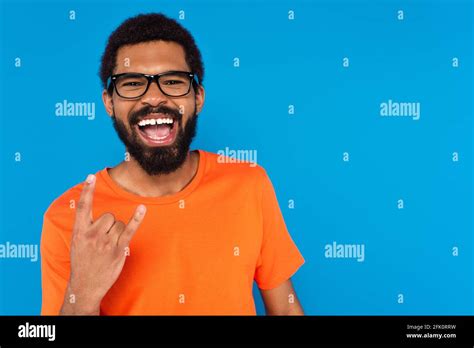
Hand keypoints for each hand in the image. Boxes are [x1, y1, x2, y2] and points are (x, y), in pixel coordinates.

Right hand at [61, 174, 145, 313]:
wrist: (85, 285)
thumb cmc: (83, 261)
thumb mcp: (77, 242)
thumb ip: (85, 226)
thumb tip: (99, 213)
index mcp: (79, 232)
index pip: (83, 207)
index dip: (87, 191)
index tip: (90, 176)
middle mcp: (92, 235)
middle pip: (109, 215)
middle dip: (110, 224)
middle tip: (104, 239)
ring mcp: (106, 243)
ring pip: (119, 223)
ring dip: (118, 231)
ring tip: (109, 246)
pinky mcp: (119, 249)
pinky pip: (130, 229)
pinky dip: (137, 218)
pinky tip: (142, 208)